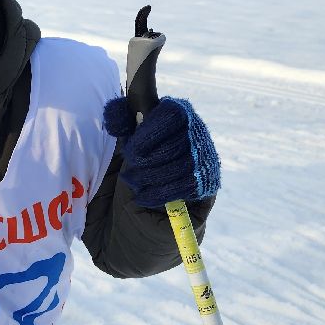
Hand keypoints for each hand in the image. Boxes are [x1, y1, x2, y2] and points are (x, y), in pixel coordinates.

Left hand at [103, 96, 220, 206]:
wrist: (144, 211)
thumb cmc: (137, 169)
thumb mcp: (125, 142)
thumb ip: (121, 124)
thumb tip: (116, 114)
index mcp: (177, 113)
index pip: (172, 113)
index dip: (149, 132)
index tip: (131, 151)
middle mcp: (197, 131)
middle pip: (178, 141)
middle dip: (147, 160)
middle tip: (129, 172)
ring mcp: (206, 157)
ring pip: (182, 164)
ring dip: (152, 177)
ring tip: (134, 184)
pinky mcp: (209, 181)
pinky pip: (187, 186)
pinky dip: (160, 193)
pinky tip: (144, 197)